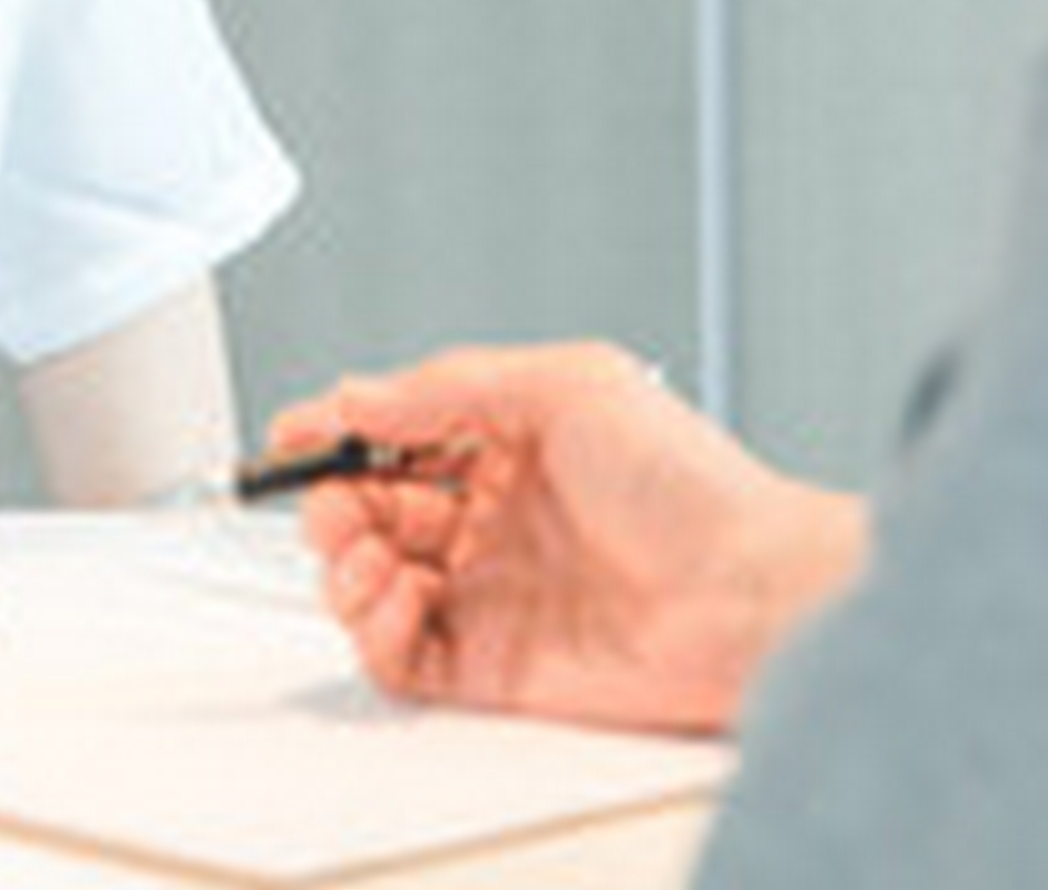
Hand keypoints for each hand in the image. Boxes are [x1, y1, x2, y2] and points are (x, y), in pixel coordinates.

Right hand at [276, 344, 860, 735]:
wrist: (751, 590)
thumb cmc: (691, 484)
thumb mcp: (569, 383)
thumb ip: (449, 383)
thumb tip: (360, 394)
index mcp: (510, 446)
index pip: (397, 437)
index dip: (338, 433)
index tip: (296, 434)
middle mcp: (495, 520)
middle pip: (372, 510)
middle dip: (331, 501)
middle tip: (330, 501)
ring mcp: (491, 593)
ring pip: (372, 583)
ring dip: (343, 565)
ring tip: (364, 553)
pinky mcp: (493, 666)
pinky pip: (401, 654)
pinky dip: (373, 628)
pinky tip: (389, 597)